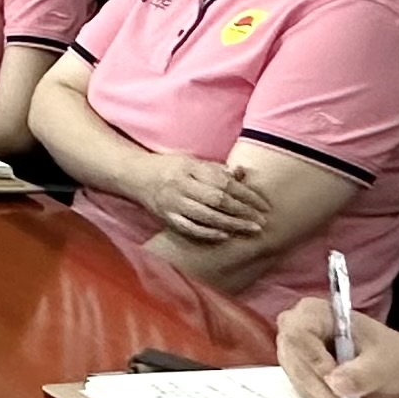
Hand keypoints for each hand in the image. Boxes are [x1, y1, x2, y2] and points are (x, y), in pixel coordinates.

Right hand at [138, 151, 268, 243]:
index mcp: (190, 168)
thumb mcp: (192, 161)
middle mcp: (181, 185)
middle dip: (242, 212)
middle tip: (262, 221)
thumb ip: (216, 169)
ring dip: (231, 224)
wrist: (135, 176)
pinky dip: (208, 233)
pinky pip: (190, 228)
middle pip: (217, 200)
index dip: (246, 194)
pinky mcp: (167, 217)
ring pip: (206, 216)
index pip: (223, 182)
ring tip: (250, 230)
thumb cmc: (169, 167)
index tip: (263, 204)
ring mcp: (173, 203)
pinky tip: (225, 236)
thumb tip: (242, 173)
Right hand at [278, 295, 398, 397]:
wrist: (397, 368)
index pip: (298, 335)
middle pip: (295, 363)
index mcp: (315, 312)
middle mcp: (296, 328)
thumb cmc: (392, 356)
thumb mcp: (384, 363)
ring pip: (299, 383)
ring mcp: (295, 351)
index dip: (313, 361)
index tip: (337, 386)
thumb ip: (362, 373)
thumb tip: (335, 384)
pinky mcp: (299, 372)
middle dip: (323, 391)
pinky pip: (304, 392)